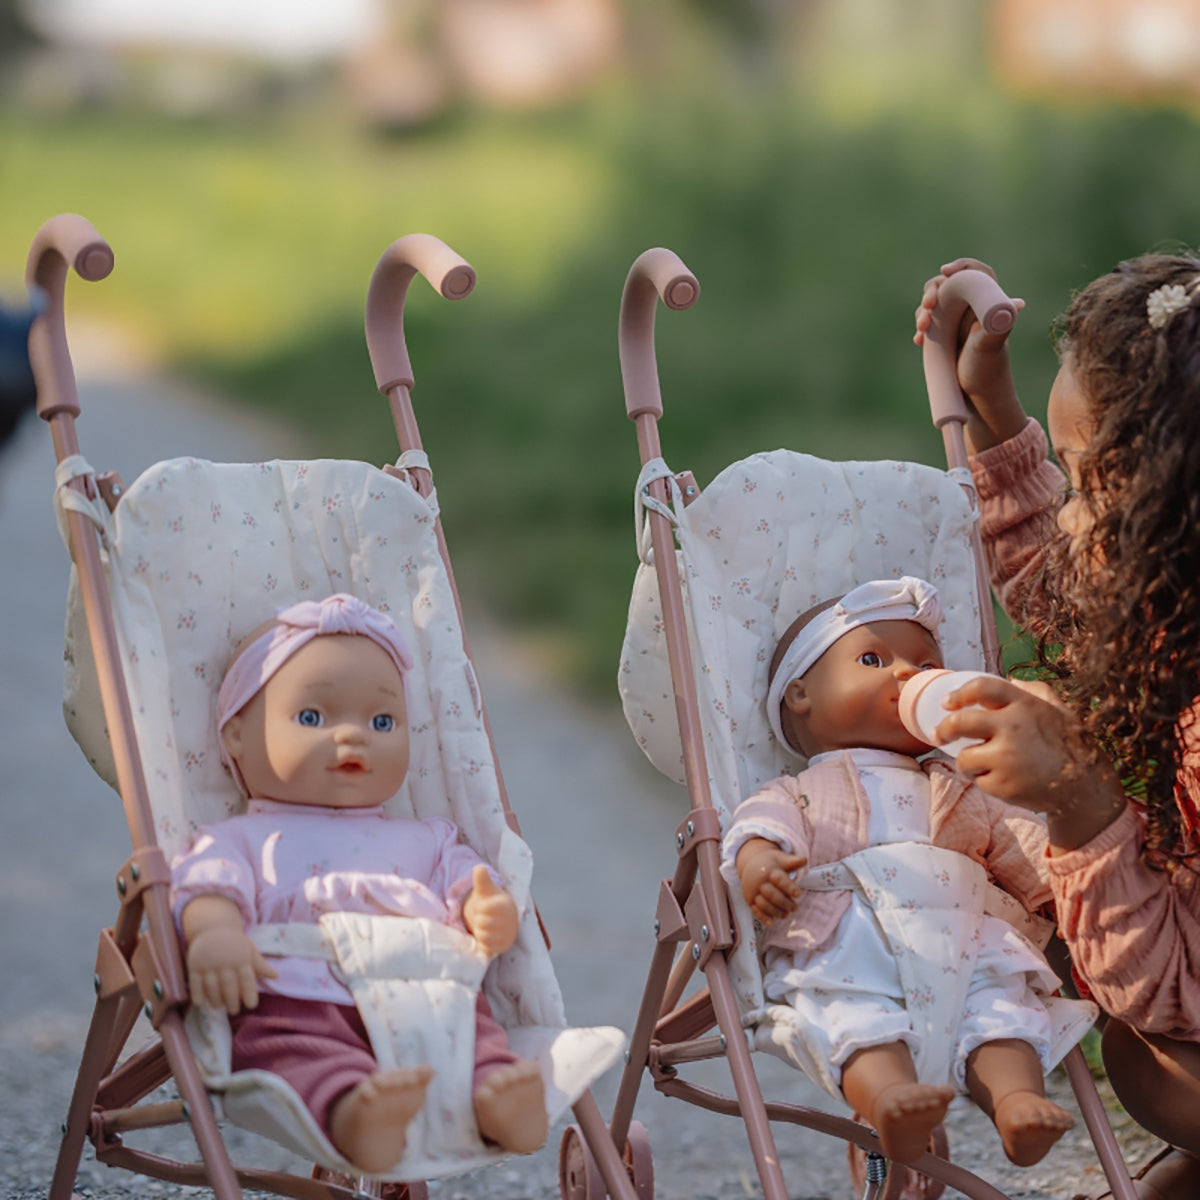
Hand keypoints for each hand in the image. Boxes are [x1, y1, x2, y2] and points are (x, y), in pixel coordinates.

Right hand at [185, 926, 277, 1013]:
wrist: (213, 928)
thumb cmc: (235, 944)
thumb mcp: (249, 951)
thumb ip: (260, 965)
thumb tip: (276, 976)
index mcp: (241, 959)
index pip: (247, 979)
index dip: (249, 993)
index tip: (251, 1005)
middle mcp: (225, 962)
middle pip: (229, 986)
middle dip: (232, 1001)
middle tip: (234, 1010)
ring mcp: (209, 964)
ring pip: (212, 986)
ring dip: (216, 999)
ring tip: (219, 1007)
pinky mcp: (195, 966)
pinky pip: (195, 983)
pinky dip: (198, 994)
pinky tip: (201, 1002)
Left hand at [462, 865, 518, 956]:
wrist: (502, 918)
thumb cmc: (491, 901)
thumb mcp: (485, 888)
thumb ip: (481, 877)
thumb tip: (479, 868)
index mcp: (506, 904)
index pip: (484, 909)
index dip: (479, 908)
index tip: (484, 906)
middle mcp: (510, 921)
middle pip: (482, 924)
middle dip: (479, 920)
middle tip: (484, 917)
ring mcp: (508, 935)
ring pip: (483, 937)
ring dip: (480, 932)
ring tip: (486, 926)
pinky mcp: (504, 948)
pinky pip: (486, 948)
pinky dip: (482, 943)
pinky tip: (487, 936)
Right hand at [735, 837, 806, 924]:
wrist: (750, 863)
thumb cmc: (771, 863)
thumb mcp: (781, 859)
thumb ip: (793, 862)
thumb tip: (805, 859)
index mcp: (769, 870)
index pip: (779, 879)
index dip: (789, 887)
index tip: (798, 894)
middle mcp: (759, 881)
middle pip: (772, 894)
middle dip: (785, 903)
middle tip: (795, 908)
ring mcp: (753, 891)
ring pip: (764, 904)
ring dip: (776, 912)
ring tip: (786, 914)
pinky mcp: (749, 900)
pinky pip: (755, 910)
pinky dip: (763, 918)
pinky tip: (771, 923)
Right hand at [913, 257, 1027, 453]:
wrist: (978, 398)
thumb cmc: (989, 371)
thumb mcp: (992, 346)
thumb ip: (999, 323)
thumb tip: (1017, 303)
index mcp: (987, 302)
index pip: (976, 272)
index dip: (961, 266)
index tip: (945, 271)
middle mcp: (971, 309)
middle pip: (948, 285)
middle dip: (933, 291)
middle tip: (928, 306)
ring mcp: (956, 323)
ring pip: (934, 304)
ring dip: (923, 312)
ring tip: (922, 331)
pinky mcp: (943, 336)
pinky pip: (928, 323)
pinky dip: (921, 328)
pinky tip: (919, 341)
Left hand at [936, 674, 1125, 848]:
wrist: (1086, 790)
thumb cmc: (1069, 746)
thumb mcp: (1059, 711)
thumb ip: (1035, 692)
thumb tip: (1011, 680)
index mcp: (1024, 705)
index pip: (982, 688)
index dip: (959, 694)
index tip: (947, 703)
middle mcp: (1013, 728)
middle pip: (960, 723)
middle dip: (943, 729)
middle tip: (939, 734)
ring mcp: (1007, 757)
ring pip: (964, 758)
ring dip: (969, 763)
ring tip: (988, 766)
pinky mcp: (1003, 784)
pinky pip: (979, 781)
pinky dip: (985, 782)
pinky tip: (1006, 781)